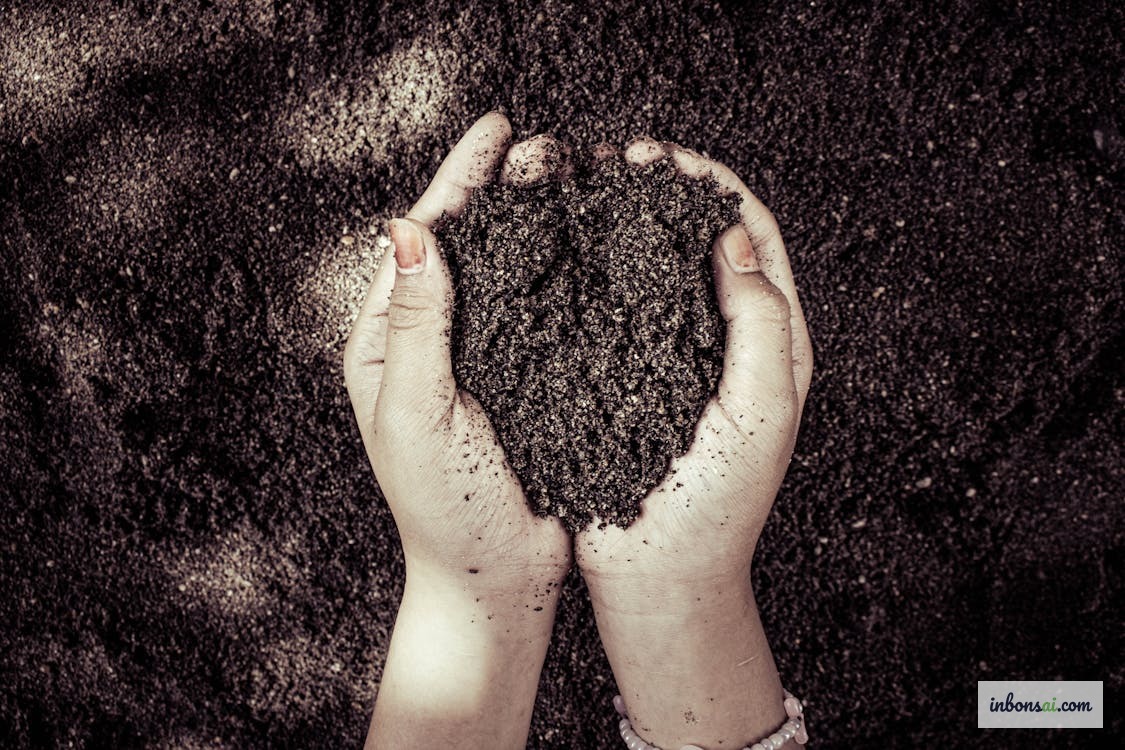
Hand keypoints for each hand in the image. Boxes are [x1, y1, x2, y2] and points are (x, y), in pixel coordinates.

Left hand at [344, 113, 572, 748]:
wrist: (496, 582)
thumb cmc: (444, 512)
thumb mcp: (419, 416)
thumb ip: (417, 325)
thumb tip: (411, 226)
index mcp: (388, 342)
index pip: (421, 241)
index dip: (459, 180)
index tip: (497, 131)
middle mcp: (432, 341)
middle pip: (468, 244)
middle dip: (503, 189)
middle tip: (547, 146)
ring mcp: (482, 358)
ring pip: (510, 271)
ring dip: (539, 222)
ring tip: (577, 178)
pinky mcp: (527, 380)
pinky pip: (544, 312)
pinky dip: (567, 274)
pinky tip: (597, 247)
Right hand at [575, 138, 813, 748]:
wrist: (658, 578)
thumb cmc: (715, 508)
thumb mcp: (759, 416)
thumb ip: (763, 328)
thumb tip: (734, 243)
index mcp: (769, 342)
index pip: (751, 235)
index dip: (711, 186)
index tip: (661, 159)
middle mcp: (719, 339)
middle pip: (697, 239)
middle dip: (660, 189)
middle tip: (612, 159)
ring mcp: (668, 355)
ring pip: (650, 266)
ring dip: (622, 222)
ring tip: (581, 188)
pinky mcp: (623, 376)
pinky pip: (611, 309)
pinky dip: (591, 271)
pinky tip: (558, 252)